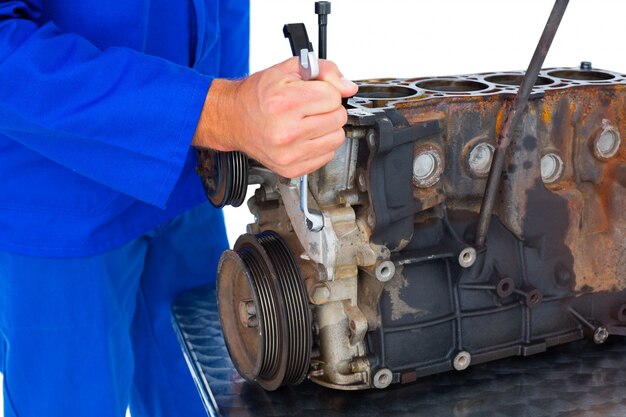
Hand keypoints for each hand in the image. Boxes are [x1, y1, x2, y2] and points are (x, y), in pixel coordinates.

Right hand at [192, 57, 357, 177]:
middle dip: (328, 109)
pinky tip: (304, 137)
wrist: (233, 119)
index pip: (334, 97)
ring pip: (337, 138)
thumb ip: (323, 70)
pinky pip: (327, 156)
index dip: (326, 91)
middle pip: (338, 118)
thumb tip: (348, 87)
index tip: (313, 92)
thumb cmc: (258, 95)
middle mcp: (286, 131)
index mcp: (284, 103)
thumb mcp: (288, 70)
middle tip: (309, 107)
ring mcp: (289, 154)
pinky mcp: (291, 169)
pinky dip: (320, 145)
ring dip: (327, 128)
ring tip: (308, 122)